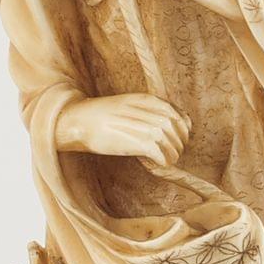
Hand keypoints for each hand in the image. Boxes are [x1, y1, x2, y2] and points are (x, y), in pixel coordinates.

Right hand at [59, 93, 188, 166]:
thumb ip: (145, 110)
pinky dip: (163, 160)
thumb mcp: (126, 104)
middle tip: (174, 152)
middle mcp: (148, 111)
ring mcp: (143, 126)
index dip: (184, 128)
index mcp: (147, 100)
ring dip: (173, 153)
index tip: (180, 137)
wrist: (79, 120)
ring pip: (171, 142)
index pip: (178, 115)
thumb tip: (164, 126)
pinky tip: (157, 163)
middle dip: (179, 142)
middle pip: (177, 129)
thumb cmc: (100, 116)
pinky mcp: (136, 142)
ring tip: (166, 159)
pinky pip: (161, 153)